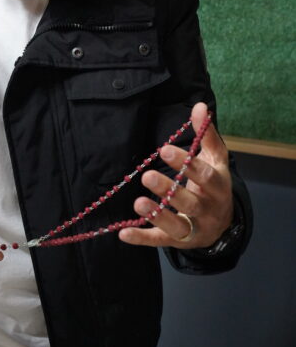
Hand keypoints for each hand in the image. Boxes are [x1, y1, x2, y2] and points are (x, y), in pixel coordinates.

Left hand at [119, 102, 232, 248]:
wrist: (223, 223)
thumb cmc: (214, 183)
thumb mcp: (215, 158)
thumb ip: (206, 134)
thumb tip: (200, 106)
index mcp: (217, 186)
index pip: (204, 175)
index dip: (185, 164)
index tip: (164, 150)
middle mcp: (208, 210)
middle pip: (189, 203)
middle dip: (169, 190)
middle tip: (147, 175)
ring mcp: (194, 228)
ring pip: (176, 226)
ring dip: (156, 215)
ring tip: (138, 203)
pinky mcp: (178, 241)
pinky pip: (160, 241)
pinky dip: (142, 238)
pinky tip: (123, 233)